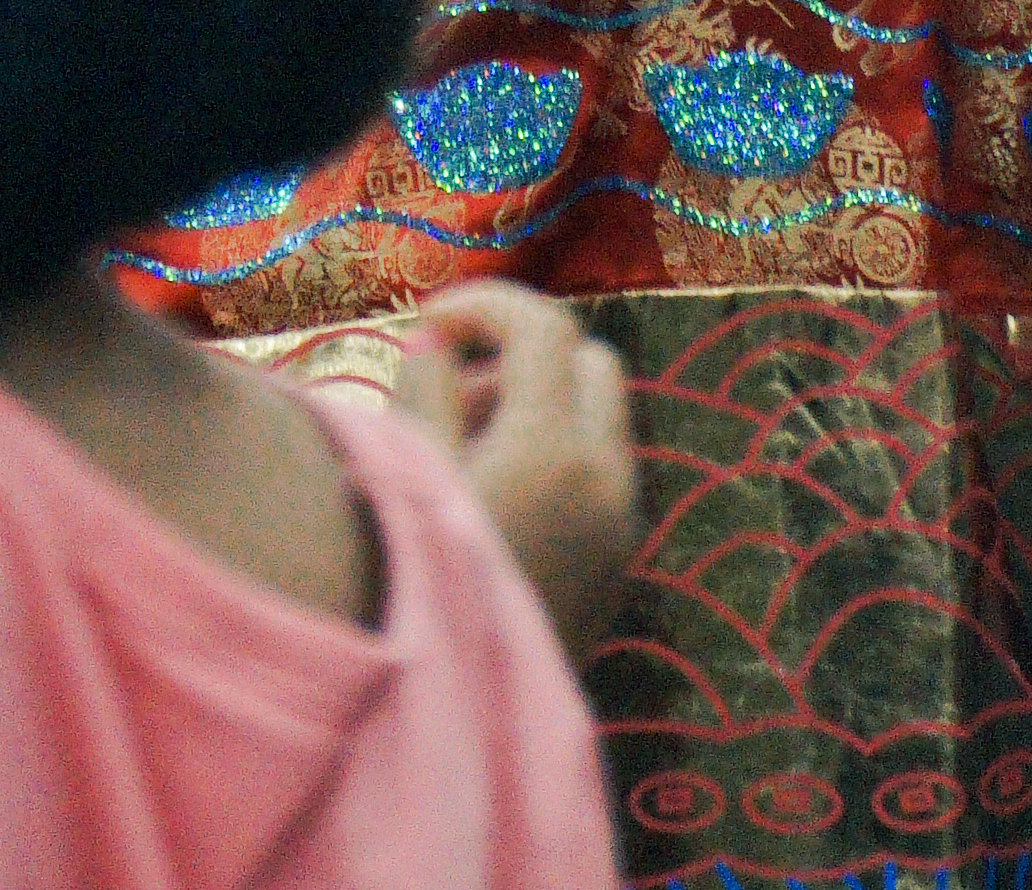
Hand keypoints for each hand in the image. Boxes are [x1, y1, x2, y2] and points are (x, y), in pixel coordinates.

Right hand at [389, 285, 636, 661]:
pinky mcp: (620, 566)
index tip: (432, 321)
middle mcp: (607, 477)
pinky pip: (603, 475)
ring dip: (545, 406)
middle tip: (457, 389)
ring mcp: (623, 525)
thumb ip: (427, 396)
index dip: (487, 305)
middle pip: (590, 361)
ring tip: (468, 448)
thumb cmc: (422, 593)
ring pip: (602, 420)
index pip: (544, 326)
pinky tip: (499, 498)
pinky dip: (561, 455)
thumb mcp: (409, 484)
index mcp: (553, 447)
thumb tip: (435, 344)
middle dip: (526, 354)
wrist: (466, 726)